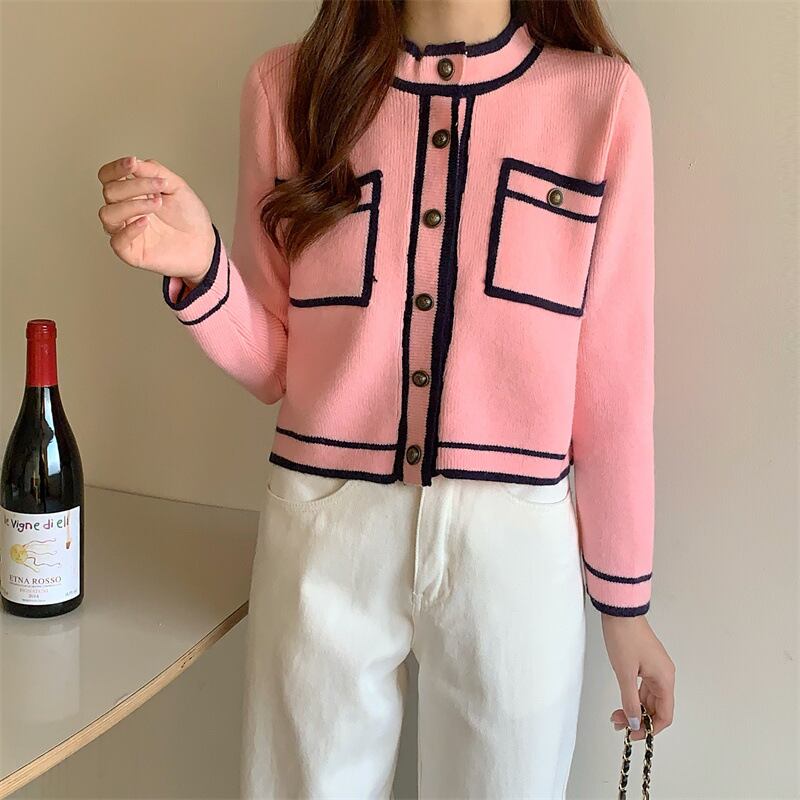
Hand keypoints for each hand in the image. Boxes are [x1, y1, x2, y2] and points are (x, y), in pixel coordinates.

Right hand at [97, 155, 215, 285]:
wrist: (204, 243)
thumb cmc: (189, 216)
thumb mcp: (176, 186)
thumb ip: (154, 172)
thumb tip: (134, 162)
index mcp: (131, 192)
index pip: (108, 177)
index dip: (115, 168)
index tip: (132, 162)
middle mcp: (124, 210)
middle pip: (110, 192)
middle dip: (135, 186)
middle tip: (160, 188)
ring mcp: (125, 231)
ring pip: (108, 214)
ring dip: (132, 205)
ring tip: (157, 204)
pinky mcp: (130, 252)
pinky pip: (117, 241)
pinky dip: (129, 230)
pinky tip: (146, 222)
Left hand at [601, 613, 674, 741]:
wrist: (620, 612)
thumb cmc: (624, 637)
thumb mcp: (625, 673)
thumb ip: (630, 701)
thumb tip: (635, 723)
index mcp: (665, 679)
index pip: (665, 715)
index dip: (650, 729)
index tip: (633, 734)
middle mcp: (664, 674)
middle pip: (657, 707)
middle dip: (639, 719)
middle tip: (619, 724)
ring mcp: (656, 668)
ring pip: (649, 697)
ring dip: (635, 708)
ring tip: (617, 714)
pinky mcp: (646, 662)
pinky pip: (644, 686)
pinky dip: (634, 696)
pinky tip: (623, 700)